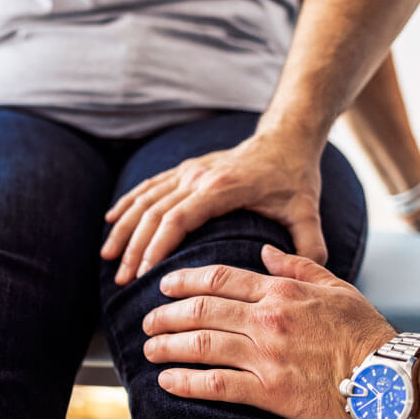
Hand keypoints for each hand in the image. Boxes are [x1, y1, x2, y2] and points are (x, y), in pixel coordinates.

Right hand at [102, 132, 326, 285]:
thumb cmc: (294, 177)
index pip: (179, 218)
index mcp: (223, 187)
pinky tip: (109, 223)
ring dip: (124, 229)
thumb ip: (309, 243)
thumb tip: (311, 275)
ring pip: (145, 200)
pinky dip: (125, 204)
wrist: (285, 138)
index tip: (144, 274)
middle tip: (122, 280)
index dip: (157, 246)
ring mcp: (188, 172)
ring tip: (108, 259)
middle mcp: (198, 176)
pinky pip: (147, 187)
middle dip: (135, 248)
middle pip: (154, 213)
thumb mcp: (307, 209)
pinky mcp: (184, 170)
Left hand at [141, 245, 394, 418]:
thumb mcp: (335, 287)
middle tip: (147, 321)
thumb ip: (297, 266)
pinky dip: (187, 383)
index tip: (163, 285)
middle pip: (202, 310)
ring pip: (202, 344)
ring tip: (149, 349)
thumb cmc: (365, 332)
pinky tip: (167, 382)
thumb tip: (265, 250)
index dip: (184, 281)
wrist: (390, 378)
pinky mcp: (271, 392)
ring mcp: (267, 355)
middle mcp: (268, 319)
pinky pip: (217, 385)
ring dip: (168, 346)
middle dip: (166, 314)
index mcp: (281, 292)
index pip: (219, 279)